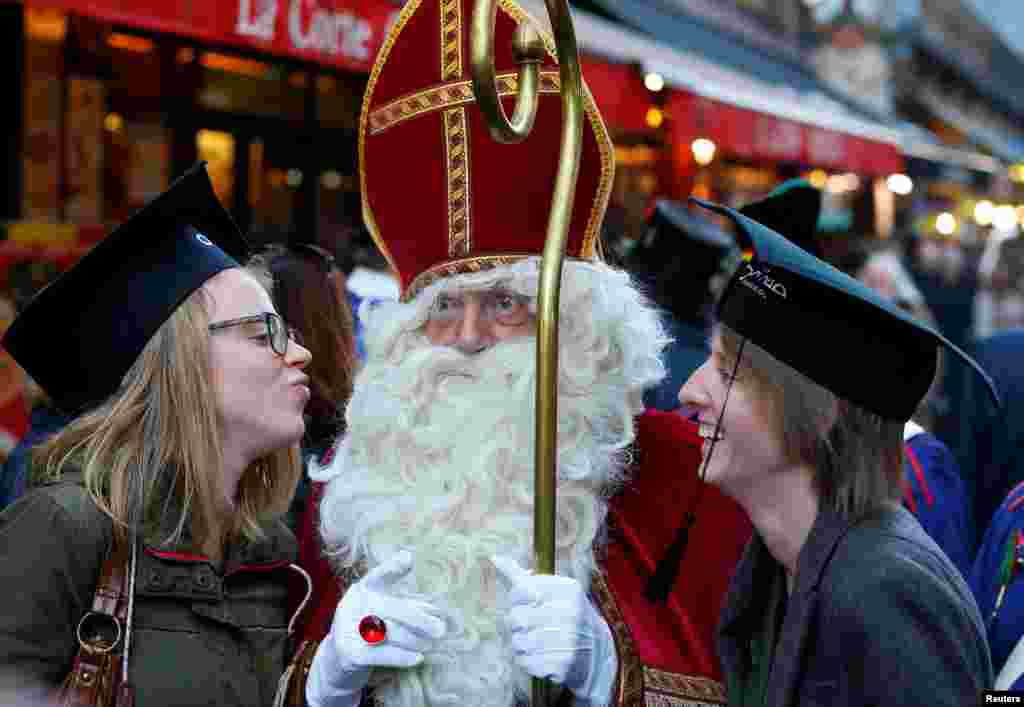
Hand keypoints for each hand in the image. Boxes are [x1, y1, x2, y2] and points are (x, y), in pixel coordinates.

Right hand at [306, 551, 445, 706]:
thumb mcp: (383, 613)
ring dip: (414, 640)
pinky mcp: (350, 652)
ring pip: (389, 632)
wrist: (336, 661)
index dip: (392, 567)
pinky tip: (417, 658)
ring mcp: (348, 628)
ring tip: (430, 645)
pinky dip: (402, 657)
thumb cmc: (368, 631)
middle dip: (418, 619)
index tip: (408, 558)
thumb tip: (436, 610)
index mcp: (362, 590)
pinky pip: (382, 654)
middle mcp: (352, 605)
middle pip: (391, 608)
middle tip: (440, 630)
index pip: (378, 576)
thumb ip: (407, 607)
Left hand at [491, 555, 616, 706]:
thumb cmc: (566, 614)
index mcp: (568, 589)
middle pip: (516, 617)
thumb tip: (495, 558)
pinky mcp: (562, 664)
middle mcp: (570, 612)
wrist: (598, 651)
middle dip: (517, 623)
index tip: (527, 603)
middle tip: (531, 625)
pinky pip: (525, 661)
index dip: (516, 599)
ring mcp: (567, 639)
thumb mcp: (551, 590)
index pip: (520, 590)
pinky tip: (541, 656)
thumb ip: (521, 576)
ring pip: (518, 641)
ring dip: (521, 644)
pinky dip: (528, 661)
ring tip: (536, 641)